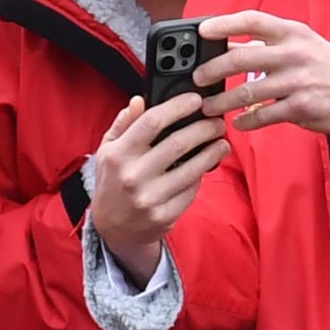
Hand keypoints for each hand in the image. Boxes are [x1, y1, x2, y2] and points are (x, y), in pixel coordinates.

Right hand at [88, 94, 228, 281]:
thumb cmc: (112, 183)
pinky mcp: (165, 216)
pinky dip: (201, 176)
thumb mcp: (107, 151)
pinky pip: (191, 190)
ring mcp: (150, 198)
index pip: (151, 121)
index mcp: (118, 155)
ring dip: (212, 152)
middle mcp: (133, 176)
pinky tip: (205, 167)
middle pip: (178, 143)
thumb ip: (123, 124)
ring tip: (221, 142)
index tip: (195, 100)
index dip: (178, 107)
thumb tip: (139, 100)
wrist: (112, 229)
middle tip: (217, 122)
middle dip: (204, 129)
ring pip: (192, 169)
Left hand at [196, 11, 329, 136]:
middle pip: (240, 59)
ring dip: (222, 102)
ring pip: (246, 93)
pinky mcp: (301, 108)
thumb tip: (227, 46)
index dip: (224, 24)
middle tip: (198, 78)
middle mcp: (294, 54)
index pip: (252, 20)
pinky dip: (246, 121)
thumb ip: (267, 45)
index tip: (202, 31)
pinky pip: (263, 116)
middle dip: (212, 70)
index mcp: (292, 33)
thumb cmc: (327, 67)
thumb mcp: (302, 45)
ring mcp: (297, 82)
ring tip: (209, 106)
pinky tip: (239, 122)